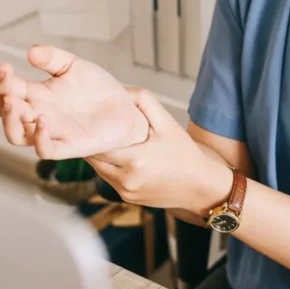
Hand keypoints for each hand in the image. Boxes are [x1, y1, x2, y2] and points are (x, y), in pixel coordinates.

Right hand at [0, 46, 149, 158]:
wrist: (125, 112)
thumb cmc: (97, 92)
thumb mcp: (74, 66)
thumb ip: (53, 59)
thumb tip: (30, 52)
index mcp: (34, 94)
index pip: (3, 84)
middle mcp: (36, 114)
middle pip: (4, 107)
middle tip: (2, 71)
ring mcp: (49, 131)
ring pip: (15, 134)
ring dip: (9, 118)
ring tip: (11, 98)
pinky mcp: (67, 146)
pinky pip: (44, 149)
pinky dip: (39, 136)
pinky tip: (42, 119)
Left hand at [86, 87, 232, 213]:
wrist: (200, 186)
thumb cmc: (184, 152)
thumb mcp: (167, 123)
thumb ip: (143, 101)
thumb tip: (120, 90)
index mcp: (135, 160)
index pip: (97, 144)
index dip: (91, 131)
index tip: (89, 118)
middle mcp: (127, 179)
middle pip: (93, 158)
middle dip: (92, 142)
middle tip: (89, 126)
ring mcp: (125, 191)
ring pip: (98, 169)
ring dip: (98, 155)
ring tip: (102, 138)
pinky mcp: (127, 198)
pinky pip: (108, 179)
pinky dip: (108, 166)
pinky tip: (116, 155)